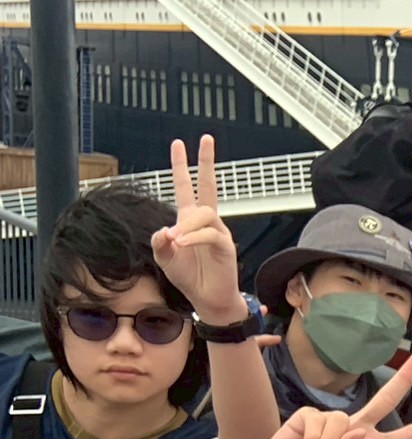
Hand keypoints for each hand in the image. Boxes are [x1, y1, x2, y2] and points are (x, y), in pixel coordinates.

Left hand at [152, 136, 243, 324]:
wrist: (207, 300)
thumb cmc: (189, 278)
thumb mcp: (165, 258)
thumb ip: (159, 243)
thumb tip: (164, 230)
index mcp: (189, 220)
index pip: (185, 187)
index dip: (181, 166)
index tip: (178, 144)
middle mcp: (205, 221)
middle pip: (207, 186)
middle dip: (206, 162)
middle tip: (206, 138)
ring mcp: (217, 232)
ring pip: (204, 213)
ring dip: (187, 225)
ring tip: (176, 240)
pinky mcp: (225, 246)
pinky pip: (209, 234)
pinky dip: (194, 238)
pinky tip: (183, 244)